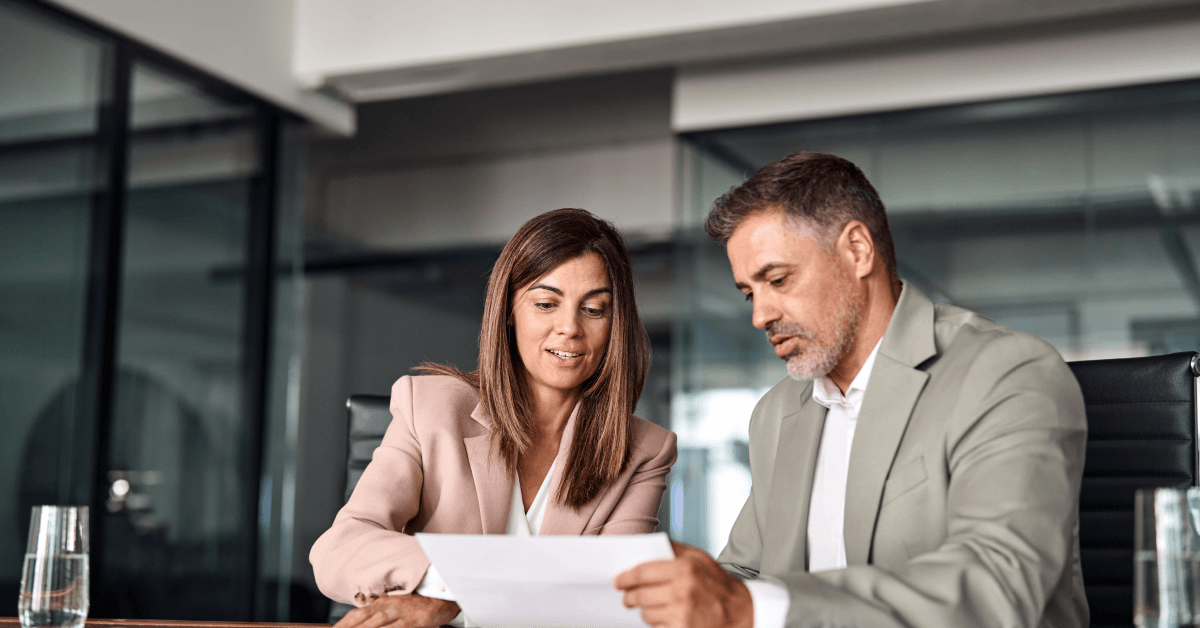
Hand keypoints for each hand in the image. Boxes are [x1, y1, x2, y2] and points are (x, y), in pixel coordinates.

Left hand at [334, 594, 459, 627]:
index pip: (355, 616)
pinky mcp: (413, 620)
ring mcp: (400, 613)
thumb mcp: (396, 607)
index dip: (342, 625)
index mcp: (381, 603)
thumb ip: (379, 615)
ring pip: (375, 625)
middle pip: (361, 621)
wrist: (445, 596)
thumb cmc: (419, 604)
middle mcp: (387, 607)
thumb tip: (363, 624)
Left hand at [614, 541, 752, 627]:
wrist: (741, 613)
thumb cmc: (718, 584)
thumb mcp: (699, 558)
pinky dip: (657, 624)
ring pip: (645, 614)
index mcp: (684, 569)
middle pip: (639, 595)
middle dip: (629, 596)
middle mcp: (681, 591)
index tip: (618, 581)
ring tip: (652, 606)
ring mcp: (681, 614)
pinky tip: (665, 617)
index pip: (641, 572)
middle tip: (627, 597)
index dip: (625, 577)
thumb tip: (645, 545)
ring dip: (645, 610)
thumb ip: (674, 549)